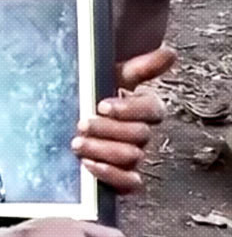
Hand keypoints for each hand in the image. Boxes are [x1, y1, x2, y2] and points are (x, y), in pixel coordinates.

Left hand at [71, 46, 174, 192]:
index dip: (129, 108)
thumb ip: (139, 68)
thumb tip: (169, 53)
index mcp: (144, 109)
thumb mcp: (109, 76)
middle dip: (108, 129)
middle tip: (81, 124)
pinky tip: (88, 164)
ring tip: (76, 143)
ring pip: (132, 157)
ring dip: (103, 150)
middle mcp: (142, 134)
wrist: (67, 118)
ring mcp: (133, 157)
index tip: (102, 105)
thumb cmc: (91, 95)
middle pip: (139, 135)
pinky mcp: (122, 178)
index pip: (151, 110)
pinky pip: (130, 184)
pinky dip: (110, 175)